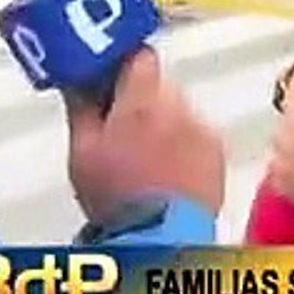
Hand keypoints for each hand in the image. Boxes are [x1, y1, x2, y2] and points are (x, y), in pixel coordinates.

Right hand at [65, 47, 225, 222]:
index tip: (108, 73)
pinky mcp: (217, 150)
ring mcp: (202, 129)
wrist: (161, 237)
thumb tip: (75, 75)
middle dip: (140, 98)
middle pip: (159, 84)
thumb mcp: (83, 150)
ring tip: (143, 157)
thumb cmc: (119, 201)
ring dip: (163, 121)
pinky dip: (184, 142)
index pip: (138, 56)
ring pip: (179, 108)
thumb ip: (82, 104)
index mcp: (141, 104)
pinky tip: (166, 168)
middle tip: (119, 126)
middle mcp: (178, 109)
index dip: (122, 62)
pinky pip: (198, 132)